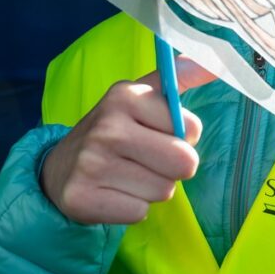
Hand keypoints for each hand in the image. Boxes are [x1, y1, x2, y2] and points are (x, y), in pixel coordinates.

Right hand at [40, 57, 216, 224]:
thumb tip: (215, 61)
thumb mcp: (141, 96)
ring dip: (151, 188)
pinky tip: (112, 192)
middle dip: (173, 168)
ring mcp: (91, 164)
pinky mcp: (81, 198)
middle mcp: (107, 127)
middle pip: (184, 163)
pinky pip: (138, 212)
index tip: (159, 134)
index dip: (183, 137)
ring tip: (126, 174)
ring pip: (162, 191)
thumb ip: (178, 78)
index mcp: (126, 95)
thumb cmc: (114, 130)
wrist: (59, 167)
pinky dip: (131, 207)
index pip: (193, 129)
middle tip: (147, 159)